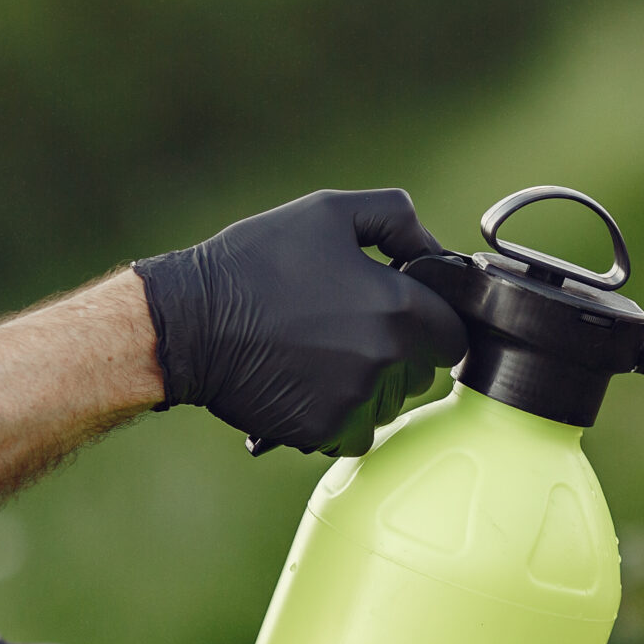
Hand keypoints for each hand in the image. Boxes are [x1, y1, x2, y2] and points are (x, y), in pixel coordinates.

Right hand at [134, 188, 469, 455]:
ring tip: (321, 354)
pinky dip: (340, 414)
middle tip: (348, 327)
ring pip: (389, 405)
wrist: (190, 322)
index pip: (453, 334)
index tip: (402, 313)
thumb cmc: (257, 262)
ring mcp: (355, 403)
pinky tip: (307, 383)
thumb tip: (434, 249)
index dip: (432, 321)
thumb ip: (397, 219)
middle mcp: (386, 362)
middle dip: (399, 353)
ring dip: (370, 386)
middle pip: (421, 372)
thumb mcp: (329, 211)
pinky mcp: (324, 431)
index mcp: (399, 309)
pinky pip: (355, 431)